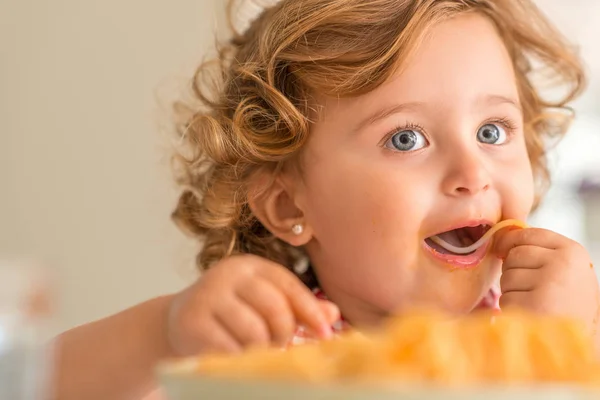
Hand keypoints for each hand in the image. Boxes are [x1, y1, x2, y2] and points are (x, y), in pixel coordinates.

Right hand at [166, 254, 338, 355]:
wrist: (178, 321)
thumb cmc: (230, 313)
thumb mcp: (262, 303)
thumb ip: (296, 307)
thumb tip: (332, 313)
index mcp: (251, 267)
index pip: (289, 286)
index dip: (310, 311)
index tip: (326, 335)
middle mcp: (229, 274)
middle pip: (275, 307)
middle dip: (284, 333)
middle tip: (280, 344)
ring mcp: (208, 295)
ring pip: (254, 331)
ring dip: (262, 349)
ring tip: (256, 350)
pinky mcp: (192, 321)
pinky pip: (230, 347)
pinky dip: (240, 358)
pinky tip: (238, 356)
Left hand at [493, 227, 599, 336]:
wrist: (579, 342)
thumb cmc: (569, 306)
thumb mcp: (566, 271)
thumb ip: (541, 253)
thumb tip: (502, 238)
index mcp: (572, 251)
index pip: (530, 233)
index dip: (510, 240)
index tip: (501, 248)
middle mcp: (561, 263)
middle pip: (514, 255)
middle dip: (513, 272)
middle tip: (531, 290)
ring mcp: (548, 283)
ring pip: (507, 277)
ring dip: (512, 292)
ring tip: (534, 304)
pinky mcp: (534, 304)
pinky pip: (506, 299)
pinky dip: (512, 310)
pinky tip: (531, 316)